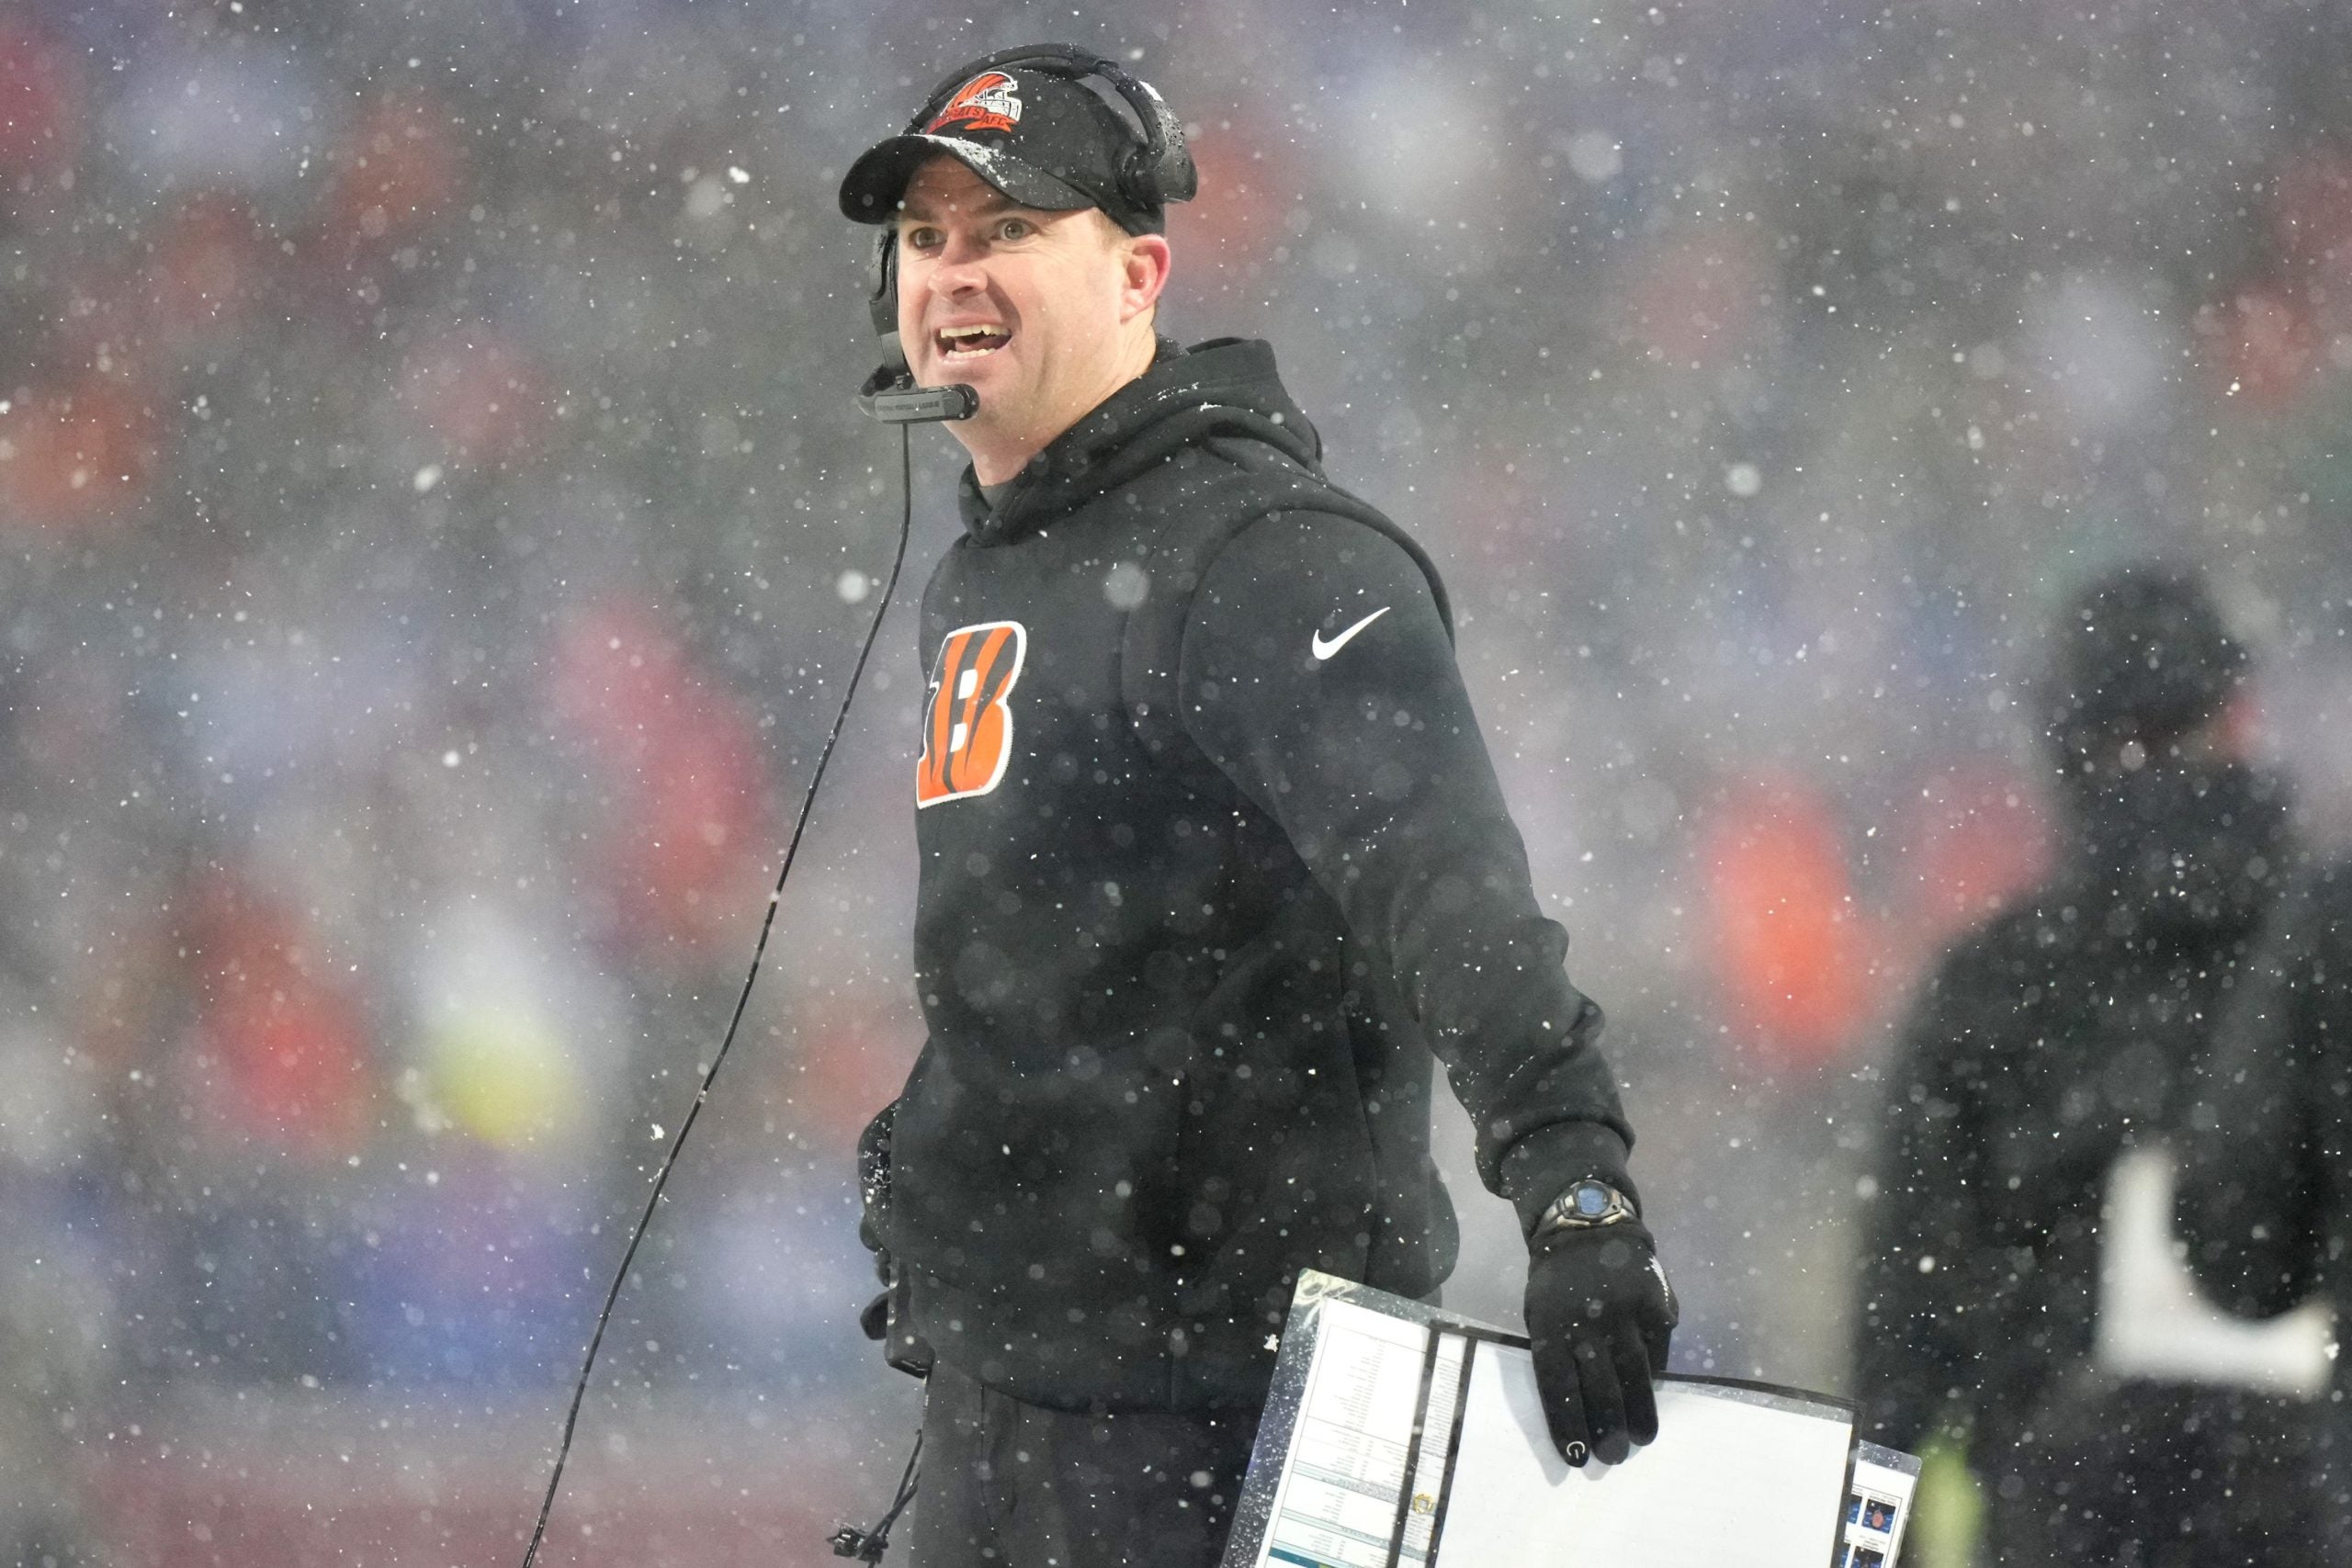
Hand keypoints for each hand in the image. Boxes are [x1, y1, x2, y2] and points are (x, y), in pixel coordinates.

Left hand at [1523, 1219, 1675, 1466]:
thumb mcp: (1539, 1312)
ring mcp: (1625, 1312)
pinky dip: (1654, 1375)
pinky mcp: (1655, 1303)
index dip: (1568, 1424)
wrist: (1589, 1226)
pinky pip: (1657, 1350)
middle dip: (1607, 1427)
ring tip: (1642, 1439)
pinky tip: (1651, 1395)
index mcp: (1550, 1325)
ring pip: (1635, 1373)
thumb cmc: (1557, 1282)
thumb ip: (1555, 1354)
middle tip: (1614, 1457)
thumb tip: (1577, 1411)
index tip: (1578, 1457)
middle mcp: (1588, 1321)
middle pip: (1600, 1386)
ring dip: (1640, 1411)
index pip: (1558, 1386)